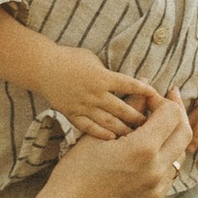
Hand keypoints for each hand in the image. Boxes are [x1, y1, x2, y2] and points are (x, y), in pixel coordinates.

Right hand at [41, 49, 159, 139]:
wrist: (41, 67)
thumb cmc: (71, 58)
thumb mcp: (94, 61)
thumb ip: (110, 76)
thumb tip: (129, 87)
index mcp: (102, 77)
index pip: (129, 85)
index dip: (144, 92)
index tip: (156, 98)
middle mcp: (94, 93)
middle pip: (122, 109)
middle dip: (139, 118)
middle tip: (153, 126)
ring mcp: (83, 106)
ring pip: (109, 122)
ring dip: (124, 129)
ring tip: (137, 137)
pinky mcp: (72, 114)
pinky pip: (89, 128)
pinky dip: (102, 134)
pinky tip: (113, 139)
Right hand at [45, 101, 190, 197]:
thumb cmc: (76, 170)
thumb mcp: (99, 134)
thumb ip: (128, 109)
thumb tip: (145, 87)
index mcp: (143, 149)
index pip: (172, 113)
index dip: (163, 100)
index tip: (150, 97)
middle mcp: (157, 169)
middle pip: (185, 132)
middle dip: (176, 113)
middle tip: (164, 102)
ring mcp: (157, 187)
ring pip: (180, 153)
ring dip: (172, 136)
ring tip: (155, 126)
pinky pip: (170, 172)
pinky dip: (166, 156)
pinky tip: (149, 150)